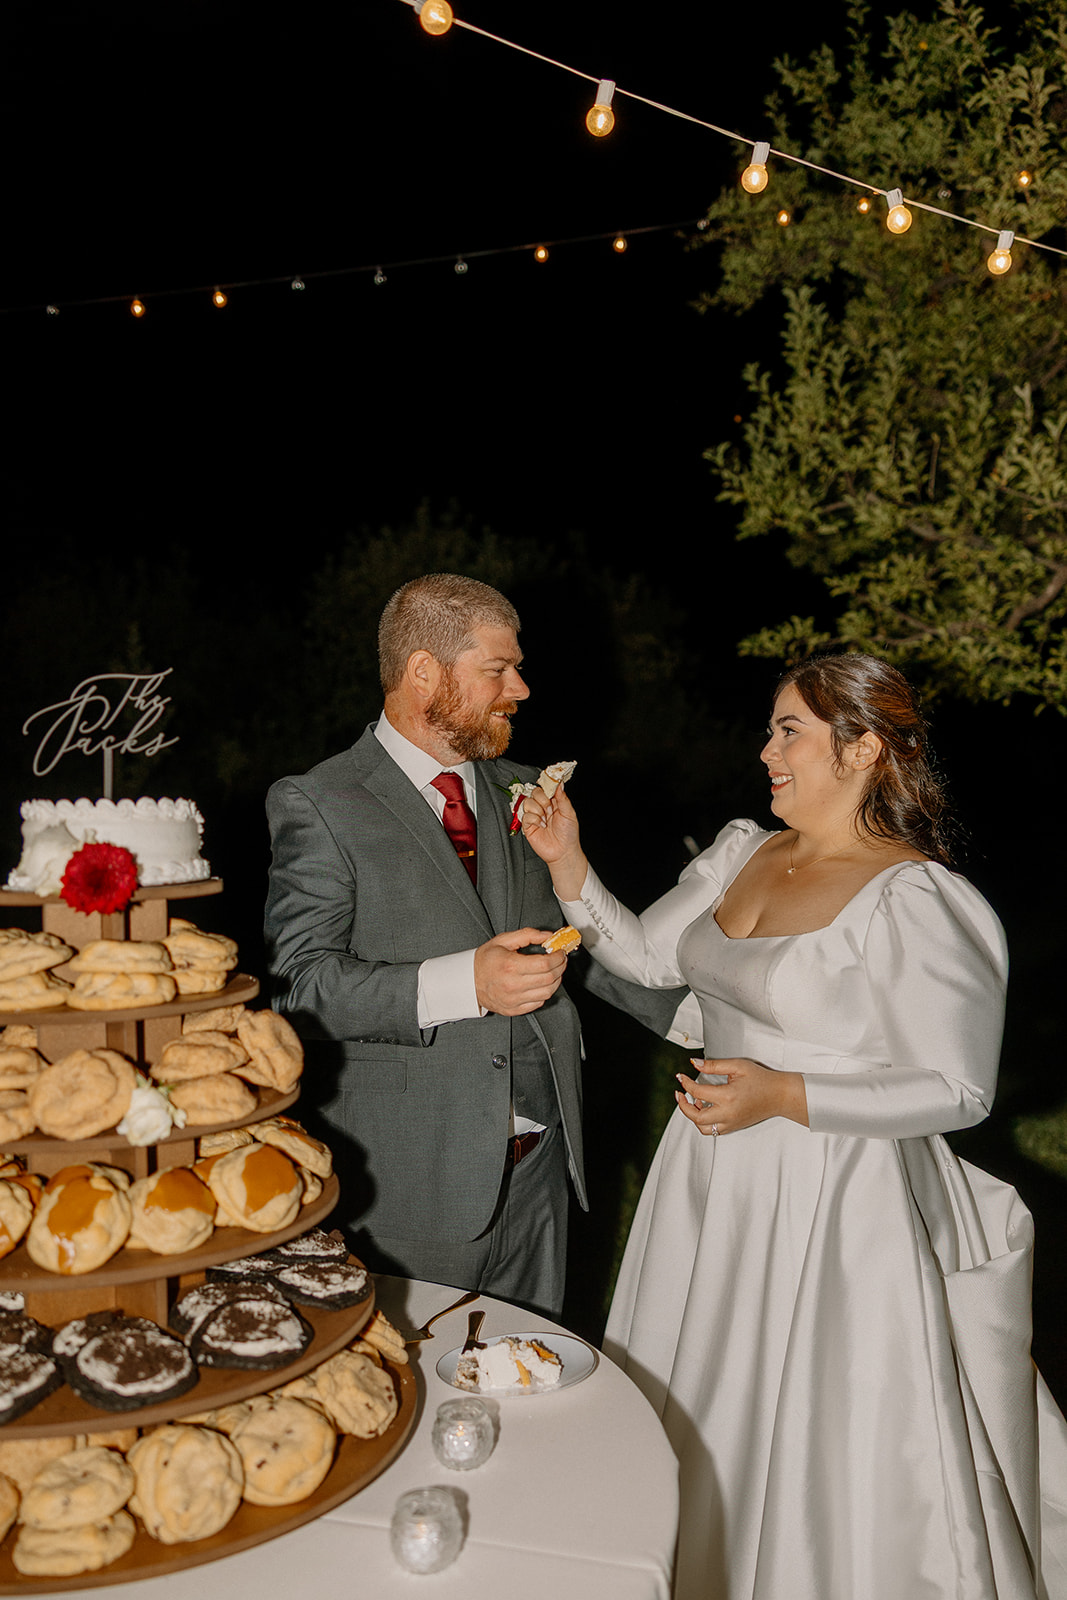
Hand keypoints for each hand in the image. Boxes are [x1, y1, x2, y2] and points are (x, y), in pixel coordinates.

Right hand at [474, 927, 568, 1015]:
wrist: (468, 981)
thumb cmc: (484, 961)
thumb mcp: (503, 941)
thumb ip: (527, 935)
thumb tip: (548, 936)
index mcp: (510, 966)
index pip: (545, 964)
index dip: (558, 957)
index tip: (560, 953)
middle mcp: (513, 985)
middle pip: (549, 978)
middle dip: (560, 967)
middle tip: (561, 960)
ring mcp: (514, 1000)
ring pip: (547, 992)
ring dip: (556, 981)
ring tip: (554, 971)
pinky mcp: (514, 1009)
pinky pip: (538, 1003)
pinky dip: (545, 992)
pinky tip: (542, 983)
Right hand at [520, 784, 587, 899]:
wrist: (563, 851)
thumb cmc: (568, 834)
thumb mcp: (569, 814)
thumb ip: (563, 798)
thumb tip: (560, 784)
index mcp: (554, 802)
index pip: (546, 788)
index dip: (547, 786)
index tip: (550, 787)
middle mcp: (543, 807)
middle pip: (535, 792)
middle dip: (542, 799)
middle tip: (550, 809)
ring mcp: (535, 816)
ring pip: (528, 802)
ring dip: (538, 810)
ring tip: (545, 819)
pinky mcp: (528, 825)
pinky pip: (525, 815)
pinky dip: (534, 820)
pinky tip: (541, 826)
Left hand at [674, 1059, 808, 1135]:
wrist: (779, 1095)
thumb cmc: (762, 1080)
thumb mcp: (737, 1066)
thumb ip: (713, 1065)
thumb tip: (694, 1064)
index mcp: (727, 1097)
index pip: (697, 1092)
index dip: (685, 1083)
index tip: (681, 1077)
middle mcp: (728, 1113)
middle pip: (696, 1117)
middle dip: (683, 1105)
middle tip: (680, 1094)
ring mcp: (731, 1123)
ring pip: (703, 1128)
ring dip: (694, 1116)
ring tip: (695, 1102)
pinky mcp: (734, 1127)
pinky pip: (713, 1130)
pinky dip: (705, 1122)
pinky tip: (706, 1108)